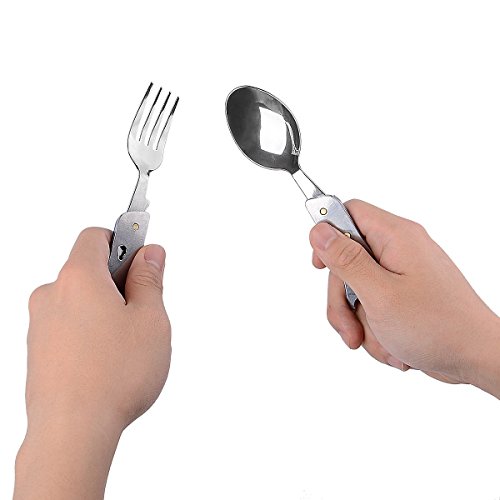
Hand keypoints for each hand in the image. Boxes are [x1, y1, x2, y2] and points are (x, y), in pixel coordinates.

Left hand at [15, 228, 170, 498]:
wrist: (72, 431)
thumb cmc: (112, 377)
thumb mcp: (151, 320)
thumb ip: (150, 280)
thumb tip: (151, 256)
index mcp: (79, 278)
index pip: (97, 236)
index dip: (125, 239)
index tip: (143, 250)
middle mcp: (52, 295)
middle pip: (89, 268)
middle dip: (119, 280)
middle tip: (144, 306)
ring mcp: (41, 323)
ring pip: (80, 299)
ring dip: (105, 307)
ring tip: (126, 340)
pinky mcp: (38, 348)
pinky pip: (68, 323)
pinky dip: (89, 328)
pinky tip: (107, 356)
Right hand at [309, 200, 499, 394]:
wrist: (476, 357)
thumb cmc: (439, 327)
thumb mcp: (380, 294)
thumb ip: (346, 260)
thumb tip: (319, 231)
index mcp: (396, 237)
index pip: (348, 213)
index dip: (327, 234)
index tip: (319, 265)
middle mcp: (399, 249)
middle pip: (346, 260)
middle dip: (342, 299)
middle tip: (349, 326)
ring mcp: (401, 273)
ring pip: (356, 288)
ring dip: (359, 320)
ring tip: (378, 341)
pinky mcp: (403, 294)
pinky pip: (371, 305)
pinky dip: (374, 328)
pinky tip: (391, 344)